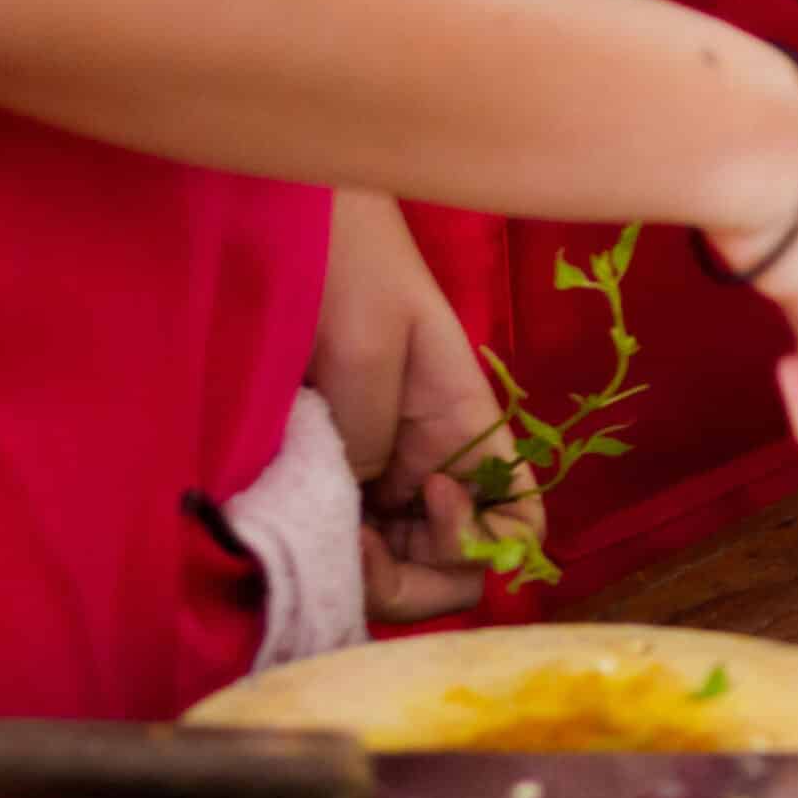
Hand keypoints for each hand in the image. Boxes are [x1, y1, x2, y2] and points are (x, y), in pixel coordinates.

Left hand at [309, 191, 541, 620]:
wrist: (279, 216)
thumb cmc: (341, 261)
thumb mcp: (366, 342)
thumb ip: (369, 433)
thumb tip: (358, 507)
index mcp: (466, 432)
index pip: (518, 525)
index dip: (485, 546)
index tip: (425, 502)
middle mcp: (431, 467)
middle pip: (452, 569)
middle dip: (410, 581)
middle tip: (349, 544)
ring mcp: (375, 476)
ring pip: (395, 567)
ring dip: (361, 574)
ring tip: (311, 531)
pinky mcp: (322, 474)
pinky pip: (339, 542)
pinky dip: (321, 554)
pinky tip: (290, 521)